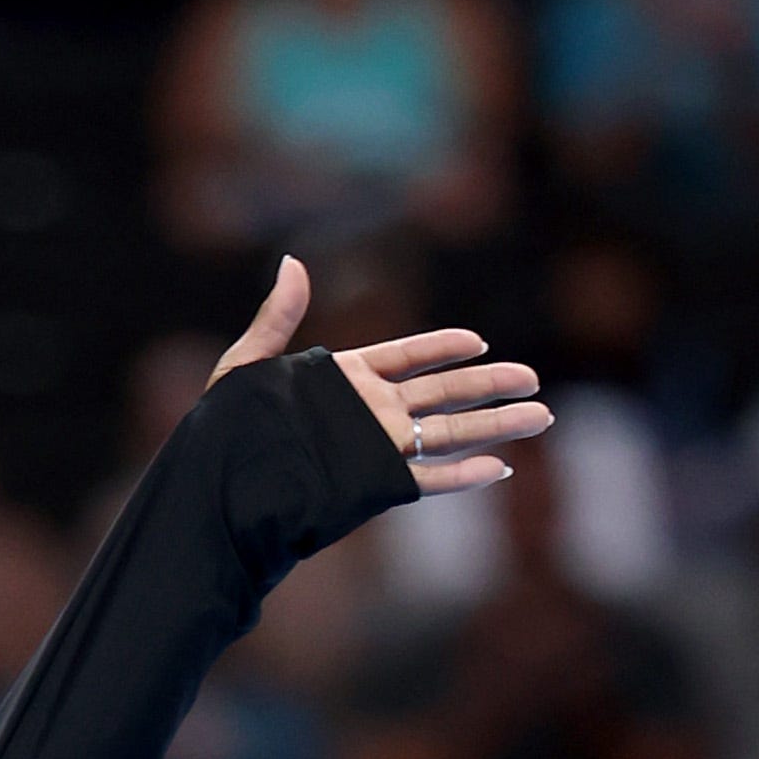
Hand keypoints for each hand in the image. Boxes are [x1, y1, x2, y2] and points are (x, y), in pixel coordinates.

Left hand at [212, 257, 549, 494]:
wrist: (219, 496)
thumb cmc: (224, 435)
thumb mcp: (245, 369)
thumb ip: (276, 319)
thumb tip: (292, 262)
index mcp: (345, 380)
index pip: (406, 357)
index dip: (443, 349)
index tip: (479, 342)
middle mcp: (369, 414)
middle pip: (442, 393)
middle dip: (490, 387)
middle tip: (535, 379)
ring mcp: (375, 450)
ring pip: (446, 433)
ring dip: (493, 425)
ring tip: (538, 416)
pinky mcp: (372, 485)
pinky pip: (425, 478)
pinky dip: (461, 476)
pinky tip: (497, 469)